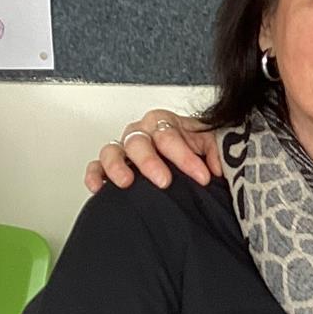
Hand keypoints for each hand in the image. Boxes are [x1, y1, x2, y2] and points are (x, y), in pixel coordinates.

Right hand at [84, 109, 215, 192]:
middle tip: (164, 181)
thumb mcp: (212, 146)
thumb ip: (217, 152)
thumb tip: (215, 166)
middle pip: (139, 141)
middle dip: (151, 161)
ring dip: (119, 166)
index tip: (202, 176)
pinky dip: (95, 175)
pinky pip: (96, 166)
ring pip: (113, 150)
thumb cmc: (196, 151)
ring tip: (127, 182)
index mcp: (166, 124)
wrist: (187, 162)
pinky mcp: (110, 165)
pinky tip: (99, 188)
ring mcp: (124, 149)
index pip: (170, 135)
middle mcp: (142, 133)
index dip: (186, 157)